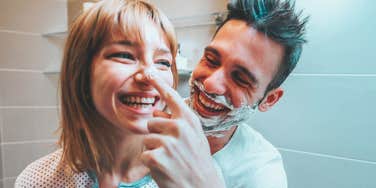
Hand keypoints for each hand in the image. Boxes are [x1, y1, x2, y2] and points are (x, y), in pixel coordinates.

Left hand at [140, 73, 225, 187]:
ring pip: (147, 138)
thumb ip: (178, 122)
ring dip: (154, 149)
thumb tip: (156, 112)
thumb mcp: (194, 137)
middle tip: (172, 150)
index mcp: (189, 120)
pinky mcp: (157, 158)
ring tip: (170, 159)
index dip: (157, 83)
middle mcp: (179, 127)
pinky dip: (151, 163)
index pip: (170, 96)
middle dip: (157, 135)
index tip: (147, 72)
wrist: (202, 186)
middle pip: (152, 122)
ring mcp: (168, 143)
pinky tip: (165, 168)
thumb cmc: (197, 161)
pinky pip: (144, 154)